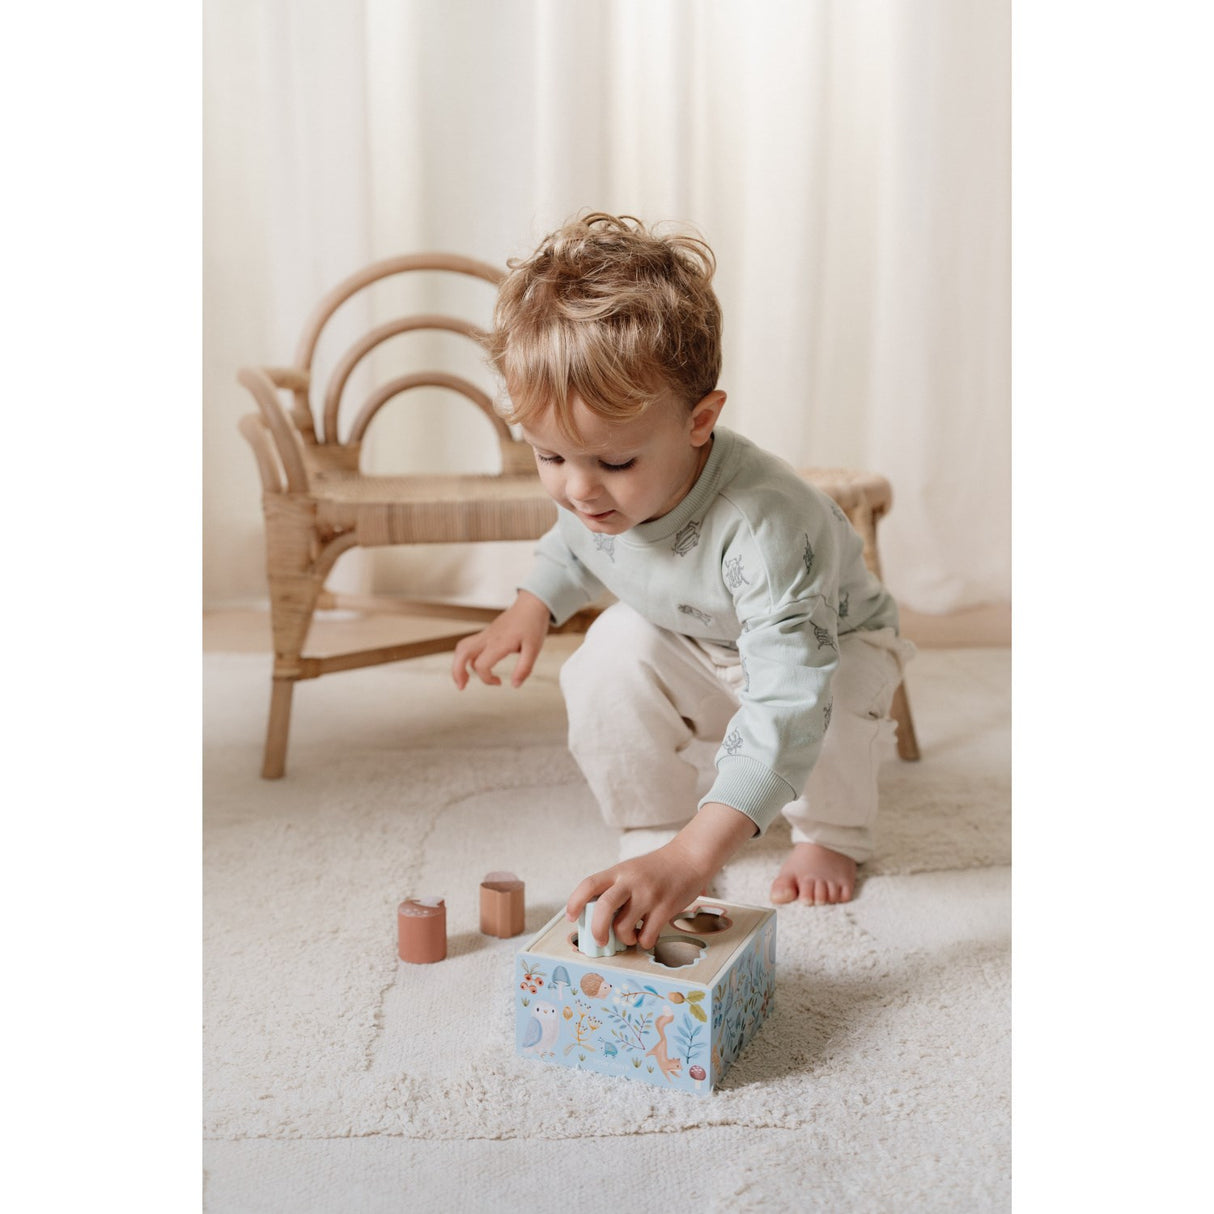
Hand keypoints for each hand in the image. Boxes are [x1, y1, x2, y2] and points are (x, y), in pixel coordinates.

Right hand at [451, 591, 550, 688]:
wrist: (532, 604)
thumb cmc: (533, 625)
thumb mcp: (534, 649)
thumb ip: (524, 668)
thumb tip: (515, 685)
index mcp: (499, 643)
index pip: (481, 665)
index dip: (487, 679)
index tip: (499, 682)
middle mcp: (488, 638)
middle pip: (462, 653)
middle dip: (457, 671)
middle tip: (461, 686)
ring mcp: (485, 634)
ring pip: (462, 648)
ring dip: (458, 664)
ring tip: (463, 679)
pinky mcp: (487, 633)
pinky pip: (470, 645)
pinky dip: (466, 657)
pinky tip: (475, 665)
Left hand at [565, 804, 756, 951]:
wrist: (689, 859)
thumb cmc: (656, 869)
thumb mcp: (630, 871)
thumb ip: (614, 889)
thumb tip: (597, 919)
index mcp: (618, 871)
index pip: (589, 884)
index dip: (575, 902)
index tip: (571, 917)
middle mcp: (631, 882)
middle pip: (603, 908)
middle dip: (597, 930)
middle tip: (599, 940)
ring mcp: (648, 895)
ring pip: (623, 927)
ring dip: (624, 938)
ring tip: (630, 935)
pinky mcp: (665, 907)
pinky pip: (647, 936)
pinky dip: (644, 942)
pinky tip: (646, 935)